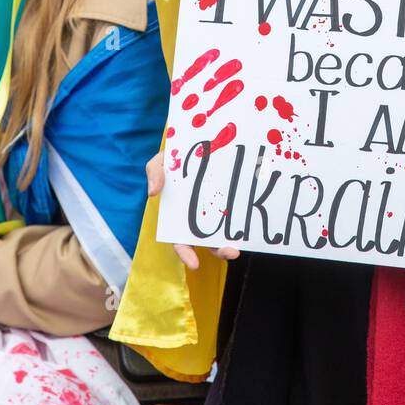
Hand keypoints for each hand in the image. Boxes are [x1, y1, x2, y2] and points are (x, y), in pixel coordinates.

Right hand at [146, 151, 240, 269]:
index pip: (181, 240)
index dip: (185, 253)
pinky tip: (251, 221)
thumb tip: (153, 193)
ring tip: (241, 245)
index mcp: (180, 215)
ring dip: (233, 241)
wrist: (200, 140)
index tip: (194, 264)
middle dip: (220, 250)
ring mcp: (218, 208)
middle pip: (209, 240)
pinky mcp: (233, 198)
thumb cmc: (176, 156)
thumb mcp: (161, 160)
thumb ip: (155, 172)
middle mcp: (200, 216)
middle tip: (232, 252)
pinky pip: (239, 213)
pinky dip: (244, 219)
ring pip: (225, 231)